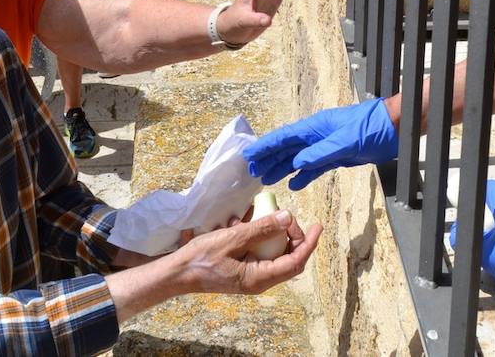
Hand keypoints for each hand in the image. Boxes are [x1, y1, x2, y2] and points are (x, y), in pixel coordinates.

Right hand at [171, 209, 321, 294]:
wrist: (177, 274)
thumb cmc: (202, 259)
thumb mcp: (232, 239)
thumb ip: (261, 229)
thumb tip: (288, 218)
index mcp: (260, 278)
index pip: (295, 262)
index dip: (308, 243)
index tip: (317, 226)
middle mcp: (259, 280)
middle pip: (287, 257)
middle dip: (290, 234)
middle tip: (283, 215)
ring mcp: (250, 275)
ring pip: (272, 252)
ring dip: (269, 232)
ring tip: (258, 213)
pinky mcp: (241, 268)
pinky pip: (256, 251)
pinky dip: (253, 235)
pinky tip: (238, 221)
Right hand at [244, 97, 398, 190]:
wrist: (392, 129)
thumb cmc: (369, 129)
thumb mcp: (344, 142)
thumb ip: (320, 153)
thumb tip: (296, 163)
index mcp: (314, 128)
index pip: (284, 137)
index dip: (265, 146)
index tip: (249, 155)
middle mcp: (316, 136)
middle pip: (286, 148)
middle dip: (268, 159)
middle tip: (252, 172)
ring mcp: (325, 146)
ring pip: (298, 158)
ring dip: (282, 168)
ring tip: (267, 179)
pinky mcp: (336, 156)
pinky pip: (315, 167)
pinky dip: (304, 175)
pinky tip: (294, 184)